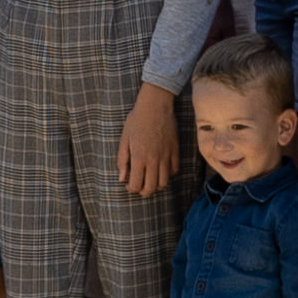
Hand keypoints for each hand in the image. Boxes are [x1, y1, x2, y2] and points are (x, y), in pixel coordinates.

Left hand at [116, 86, 178, 200]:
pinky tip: (161, 169)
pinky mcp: (175, 151)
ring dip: (156, 185)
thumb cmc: (136, 120)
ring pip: (164, 182)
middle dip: (144, 191)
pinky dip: (168, 174)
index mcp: (139, 158)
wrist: (155, 106)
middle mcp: (154, 160)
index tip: (129, 185)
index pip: (136, 185)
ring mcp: (166, 156)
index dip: (131, 189)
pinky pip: (174, 170)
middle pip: (151, 188)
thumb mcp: (124, 139)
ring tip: (150, 179)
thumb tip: (121, 178)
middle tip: (139, 186)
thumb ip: (122, 160)